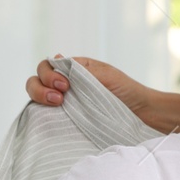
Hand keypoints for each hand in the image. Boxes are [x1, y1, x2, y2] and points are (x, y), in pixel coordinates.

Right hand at [25, 55, 179, 133]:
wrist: (144, 116)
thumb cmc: (128, 92)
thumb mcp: (105, 75)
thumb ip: (80, 69)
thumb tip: (55, 58)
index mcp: (74, 71)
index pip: (46, 67)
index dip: (49, 74)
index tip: (65, 85)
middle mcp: (65, 86)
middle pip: (36, 81)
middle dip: (40, 87)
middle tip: (60, 97)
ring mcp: (65, 104)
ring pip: (37, 98)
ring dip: (40, 98)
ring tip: (58, 104)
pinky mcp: (69, 122)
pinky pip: (48, 118)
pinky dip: (45, 116)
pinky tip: (57, 118)